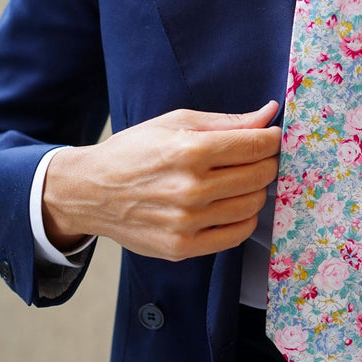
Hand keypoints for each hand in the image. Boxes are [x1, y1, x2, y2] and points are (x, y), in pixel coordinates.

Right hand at [42, 102, 281, 260]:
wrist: (90, 191)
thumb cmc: (135, 151)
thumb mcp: (176, 122)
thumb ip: (227, 121)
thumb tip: (269, 114)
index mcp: (190, 151)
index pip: (256, 146)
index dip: (271, 140)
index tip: (271, 137)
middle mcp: (190, 189)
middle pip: (259, 176)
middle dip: (266, 163)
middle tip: (256, 158)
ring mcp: (187, 222)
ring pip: (252, 206)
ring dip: (255, 190)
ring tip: (239, 181)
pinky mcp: (182, 247)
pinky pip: (236, 235)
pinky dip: (244, 219)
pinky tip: (231, 205)